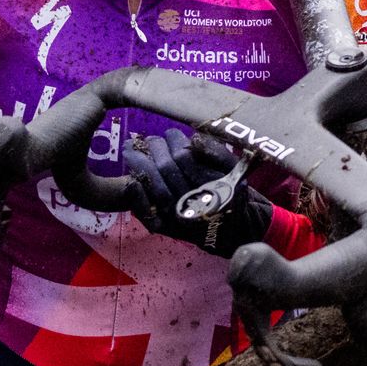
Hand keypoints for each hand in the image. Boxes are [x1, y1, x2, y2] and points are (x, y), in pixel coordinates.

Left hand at [122, 128, 273, 257]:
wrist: (233, 232)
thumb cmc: (234, 196)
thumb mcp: (235, 172)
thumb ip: (217, 154)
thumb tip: (194, 139)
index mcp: (213, 188)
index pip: (184, 157)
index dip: (174, 141)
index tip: (171, 134)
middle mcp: (194, 205)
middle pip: (166, 168)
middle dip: (155, 148)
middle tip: (151, 140)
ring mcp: (177, 218)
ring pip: (153, 185)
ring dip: (139, 163)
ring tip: (131, 150)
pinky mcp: (164, 228)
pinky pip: (145, 211)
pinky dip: (136, 194)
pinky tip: (130, 180)